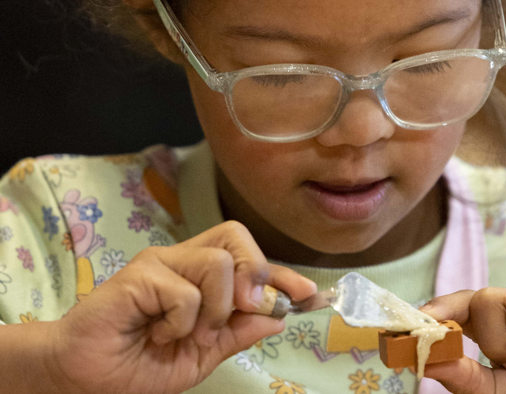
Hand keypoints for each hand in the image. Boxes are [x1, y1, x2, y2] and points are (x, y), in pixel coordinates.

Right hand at [46, 221, 316, 392]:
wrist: (86, 380)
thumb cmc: (137, 365)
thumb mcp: (201, 356)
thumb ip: (237, 334)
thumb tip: (277, 316)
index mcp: (201, 278)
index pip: (252, 260)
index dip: (284, 275)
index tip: (310, 296)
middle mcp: (183, 261)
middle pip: (238, 237)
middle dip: (257, 273)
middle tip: (245, 309)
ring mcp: (162, 264)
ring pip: (221, 262)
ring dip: (216, 309)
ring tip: (187, 332)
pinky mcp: (140, 273)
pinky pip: (188, 291)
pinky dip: (182, 322)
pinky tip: (159, 332)